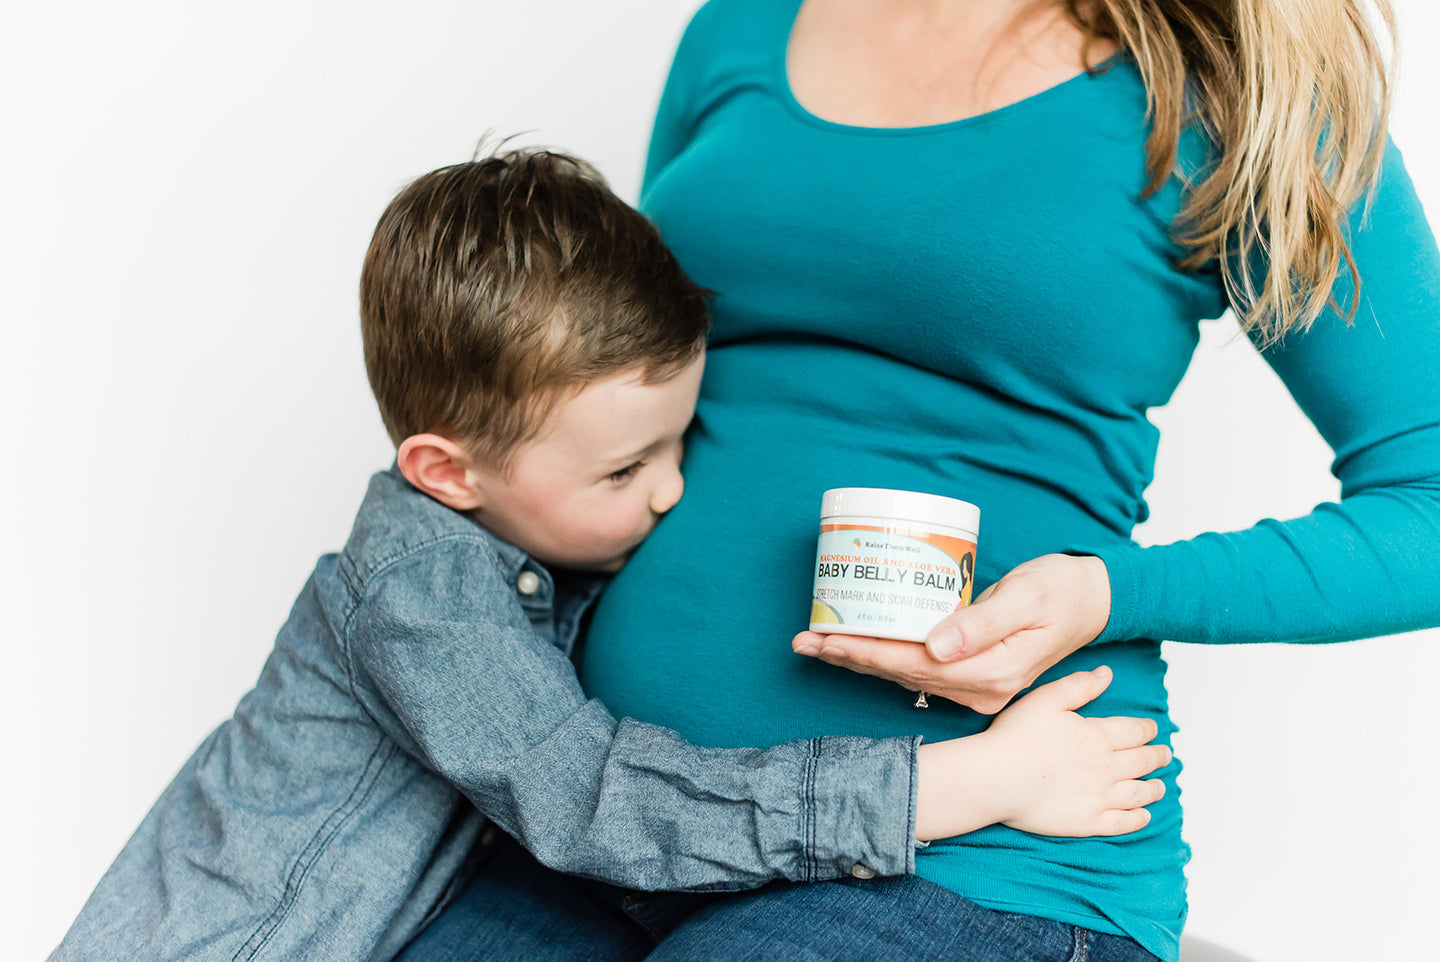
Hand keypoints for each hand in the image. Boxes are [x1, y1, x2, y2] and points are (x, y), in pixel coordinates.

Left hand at [793, 553, 1110, 713]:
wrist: (1093, 600)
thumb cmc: (1062, 590)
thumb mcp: (1027, 599)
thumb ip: (983, 623)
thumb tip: (937, 645)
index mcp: (993, 674)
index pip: (916, 665)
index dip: (869, 653)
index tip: (831, 639)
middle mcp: (981, 688)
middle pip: (902, 674)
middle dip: (851, 658)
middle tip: (804, 640)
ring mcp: (976, 687)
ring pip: (905, 675)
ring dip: (859, 660)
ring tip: (815, 643)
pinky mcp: (972, 675)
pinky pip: (919, 670)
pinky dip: (883, 657)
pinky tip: (854, 646)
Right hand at [914, 667, 1168, 839]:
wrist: (997, 778)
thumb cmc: (1015, 737)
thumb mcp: (1045, 699)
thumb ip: (1079, 686)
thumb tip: (1106, 674)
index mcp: (1097, 735)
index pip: (1135, 731)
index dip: (1147, 729)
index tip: (1153, 729)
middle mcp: (1106, 767)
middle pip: (1142, 761)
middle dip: (1157, 757)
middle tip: (1165, 755)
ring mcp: (1099, 797)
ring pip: (1138, 793)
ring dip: (1154, 788)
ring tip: (1160, 787)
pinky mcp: (1088, 822)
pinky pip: (1122, 823)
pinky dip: (1138, 819)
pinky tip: (1143, 816)